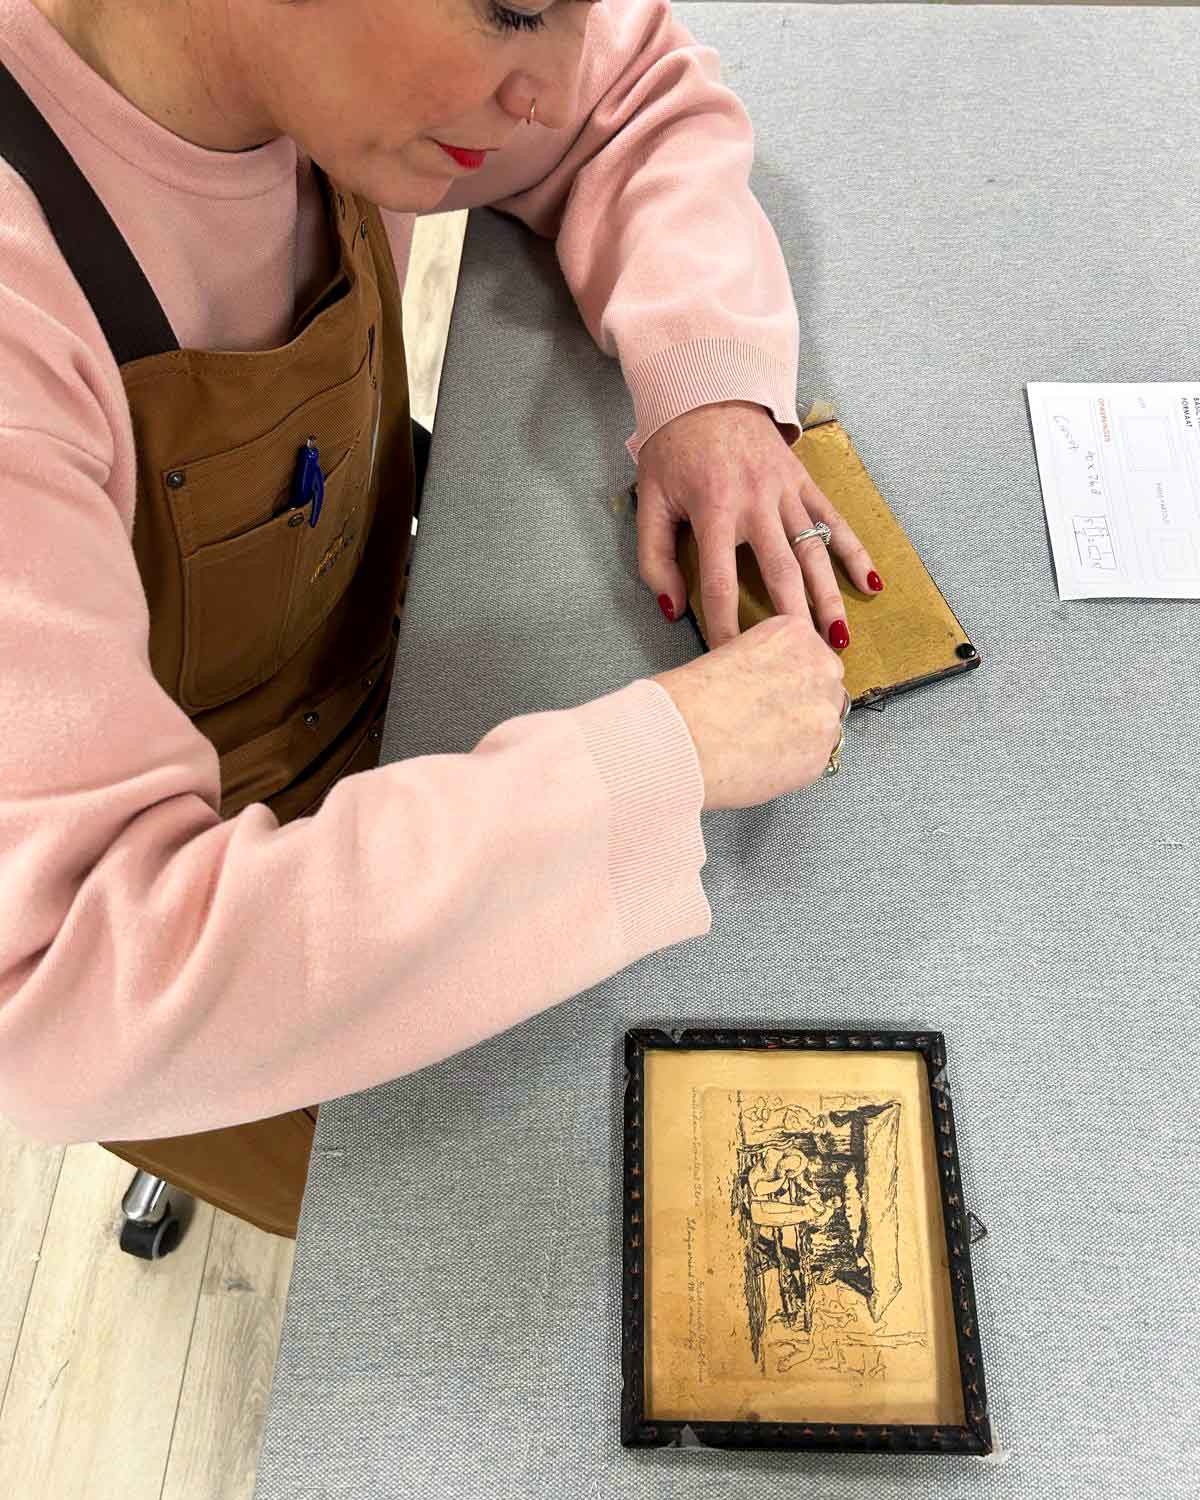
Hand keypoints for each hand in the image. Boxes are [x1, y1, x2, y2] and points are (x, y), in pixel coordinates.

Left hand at [635, 400, 882, 649]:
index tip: (733, 660)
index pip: (721, 583)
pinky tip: (871, 584)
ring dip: (829, 597)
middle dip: (794, 621)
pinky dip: (855, 551)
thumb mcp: (650, 500)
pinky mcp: (803, 482)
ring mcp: (785, 492)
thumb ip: (654, 557)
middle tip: (803, 661)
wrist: (706, 389)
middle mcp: (756, 503)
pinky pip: (834, 521)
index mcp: (714, 511)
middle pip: (781, 573)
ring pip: (814, 552)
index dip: (726, 626)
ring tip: (838, 638)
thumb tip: (672, 608)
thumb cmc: (673, 450)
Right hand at [653, 613, 845, 810]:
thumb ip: (761, 662)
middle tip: (767, 718)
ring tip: (761, 743)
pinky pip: (816, 758)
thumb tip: (768, 684)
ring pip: (824, 723)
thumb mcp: (728, 653)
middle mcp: (820, 665)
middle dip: (803, 700)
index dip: (788, 674)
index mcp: (794, 632)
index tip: (772, 689)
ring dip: (801, 732)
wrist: (680, 740)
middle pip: (826, 683)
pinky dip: (794, 763)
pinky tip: (764, 760)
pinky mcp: (820, 755)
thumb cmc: (687, 699)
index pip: (810, 651)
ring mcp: (825, 711)